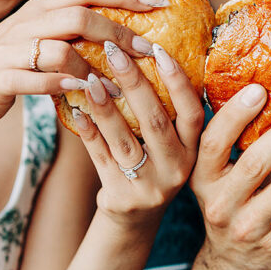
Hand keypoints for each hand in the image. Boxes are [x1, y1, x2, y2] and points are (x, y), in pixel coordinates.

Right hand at [0, 0, 167, 123]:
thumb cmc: (11, 68)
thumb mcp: (40, 40)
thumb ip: (72, 31)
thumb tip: (124, 27)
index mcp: (40, 9)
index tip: (159, 2)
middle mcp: (26, 23)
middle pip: (78, 15)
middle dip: (118, 32)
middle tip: (148, 50)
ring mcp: (10, 49)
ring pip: (60, 50)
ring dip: (94, 70)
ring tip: (118, 88)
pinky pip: (36, 81)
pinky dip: (63, 88)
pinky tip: (84, 96)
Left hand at [71, 41, 203, 229]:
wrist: (136, 220)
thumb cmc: (155, 166)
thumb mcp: (174, 146)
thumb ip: (170, 112)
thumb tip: (150, 52)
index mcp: (194, 151)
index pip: (192, 113)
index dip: (178, 82)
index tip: (158, 49)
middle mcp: (176, 169)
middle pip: (155, 121)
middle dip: (134, 83)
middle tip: (114, 50)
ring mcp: (149, 186)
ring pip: (125, 140)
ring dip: (106, 107)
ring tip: (89, 78)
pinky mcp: (121, 197)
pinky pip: (101, 159)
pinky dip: (88, 133)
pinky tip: (76, 111)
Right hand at [190, 86, 270, 269]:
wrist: (234, 262)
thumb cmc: (231, 201)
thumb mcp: (218, 175)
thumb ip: (234, 142)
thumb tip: (269, 85)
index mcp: (202, 178)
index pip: (213, 143)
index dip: (234, 116)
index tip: (259, 88)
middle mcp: (220, 204)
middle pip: (255, 163)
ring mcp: (249, 227)